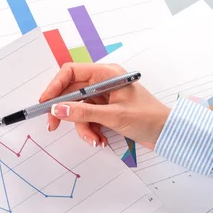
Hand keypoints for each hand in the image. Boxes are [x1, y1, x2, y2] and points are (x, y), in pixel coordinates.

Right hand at [40, 63, 170, 149]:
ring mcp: (102, 97)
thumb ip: (83, 112)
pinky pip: (86, 119)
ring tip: (94, 140)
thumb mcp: (113, 115)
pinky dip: (90, 131)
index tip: (45, 103)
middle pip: (70, 93)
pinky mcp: (104, 110)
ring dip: (81, 127)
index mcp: (106, 74)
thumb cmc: (148, 118)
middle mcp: (102, 82)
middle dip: (64, 112)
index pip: (71, 72)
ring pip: (77, 110)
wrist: (167, 133)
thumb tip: (57, 109)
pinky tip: (100, 139)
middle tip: (53, 126)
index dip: (55, 86)